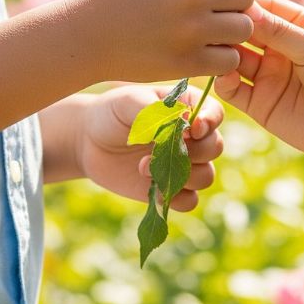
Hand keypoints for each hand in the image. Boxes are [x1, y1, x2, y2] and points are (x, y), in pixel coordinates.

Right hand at [72, 0, 256, 83]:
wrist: (85, 35)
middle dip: (241, 4)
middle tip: (224, 13)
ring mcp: (190, 28)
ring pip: (244, 28)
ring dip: (234, 33)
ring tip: (215, 34)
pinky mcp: (186, 62)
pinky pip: (229, 59)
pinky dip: (222, 59)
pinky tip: (205, 54)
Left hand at [77, 84, 224, 210]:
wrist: (89, 142)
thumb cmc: (112, 112)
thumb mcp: (128, 101)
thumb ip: (154, 109)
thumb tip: (181, 123)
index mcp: (186, 107)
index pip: (214, 113)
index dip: (209, 122)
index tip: (190, 129)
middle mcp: (191, 136)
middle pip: (215, 147)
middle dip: (193, 152)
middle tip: (160, 150)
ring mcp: (182, 163)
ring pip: (206, 176)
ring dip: (180, 177)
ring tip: (143, 167)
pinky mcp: (171, 189)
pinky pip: (190, 201)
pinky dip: (175, 198)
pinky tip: (151, 189)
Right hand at [215, 0, 303, 176]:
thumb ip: (280, 31)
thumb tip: (247, 9)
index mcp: (298, 26)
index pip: (265, 6)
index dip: (248, 2)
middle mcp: (278, 47)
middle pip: (246, 30)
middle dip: (231, 25)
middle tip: (218, 24)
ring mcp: (266, 74)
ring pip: (233, 56)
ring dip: (223, 50)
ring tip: (218, 48)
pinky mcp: (258, 102)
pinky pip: (232, 88)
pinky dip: (223, 79)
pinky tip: (227, 74)